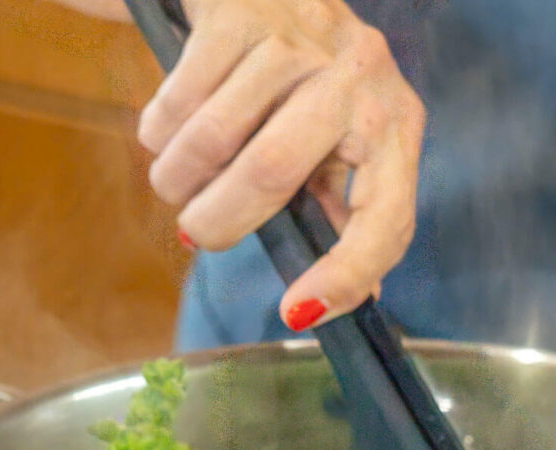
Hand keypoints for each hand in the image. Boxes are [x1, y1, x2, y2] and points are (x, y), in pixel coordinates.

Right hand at [137, 0, 424, 329]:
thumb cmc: (304, 88)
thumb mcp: (337, 146)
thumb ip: (339, 212)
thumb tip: (340, 300)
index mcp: (395, 126)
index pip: (386, 218)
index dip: (346, 275)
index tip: (296, 313)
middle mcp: (361, 77)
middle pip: (273, 174)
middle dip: (219, 223)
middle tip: (195, 235)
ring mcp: (302, 38)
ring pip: (214, 137)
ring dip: (177, 178)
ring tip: (172, 183)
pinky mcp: (243, 10)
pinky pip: (180, 96)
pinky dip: (160, 130)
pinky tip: (163, 132)